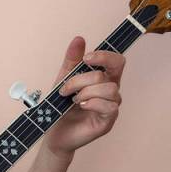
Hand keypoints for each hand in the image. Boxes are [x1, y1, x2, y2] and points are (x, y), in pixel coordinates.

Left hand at [44, 36, 125, 158]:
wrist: (53, 132)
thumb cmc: (60, 106)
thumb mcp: (63, 79)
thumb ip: (72, 60)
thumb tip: (79, 39)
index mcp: (103, 79)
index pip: (117, 61)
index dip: (104, 56)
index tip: (86, 58)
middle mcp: (111, 91)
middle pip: (108, 74)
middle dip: (82, 79)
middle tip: (65, 90)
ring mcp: (111, 106)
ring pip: (110, 89)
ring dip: (86, 92)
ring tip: (74, 100)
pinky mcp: (108, 121)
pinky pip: (109, 106)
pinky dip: (92, 103)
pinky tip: (80, 106)